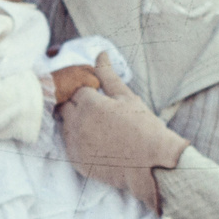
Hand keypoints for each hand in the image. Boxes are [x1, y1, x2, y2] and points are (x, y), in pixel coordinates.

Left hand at [58, 53, 185, 212]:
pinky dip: (79, 141)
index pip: (76, 88)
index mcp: (89, 103)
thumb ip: (108, 75)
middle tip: (100, 111)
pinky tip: (99, 143)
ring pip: (66, 125)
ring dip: (77, 122)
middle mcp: (77, 123)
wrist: (152, 165)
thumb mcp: (127, 97)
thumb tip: (100, 53)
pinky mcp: (76, 161)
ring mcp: (74, 144)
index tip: (101, 97)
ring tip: (101, 128)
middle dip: (78, 104)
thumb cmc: (144, 128)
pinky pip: (70, 145)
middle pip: (66, 105)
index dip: (88, 90)